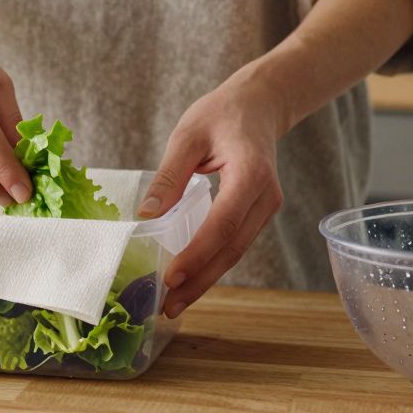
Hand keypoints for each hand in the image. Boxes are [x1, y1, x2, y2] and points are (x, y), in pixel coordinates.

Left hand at [138, 67, 289, 317]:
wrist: (259, 105)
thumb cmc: (222, 114)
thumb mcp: (188, 136)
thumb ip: (169, 176)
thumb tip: (147, 215)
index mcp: (250, 174)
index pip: (222, 224)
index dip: (197, 254)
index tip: (171, 276)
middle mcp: (265, 197)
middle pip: (232, 249)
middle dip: (200, 281)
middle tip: (168, 307)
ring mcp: (266, 208)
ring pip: (235, 253)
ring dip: (206, 280)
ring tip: (174, 303)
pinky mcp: (258, 214)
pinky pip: (235, 245)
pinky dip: (212, 264)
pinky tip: (190, 280)